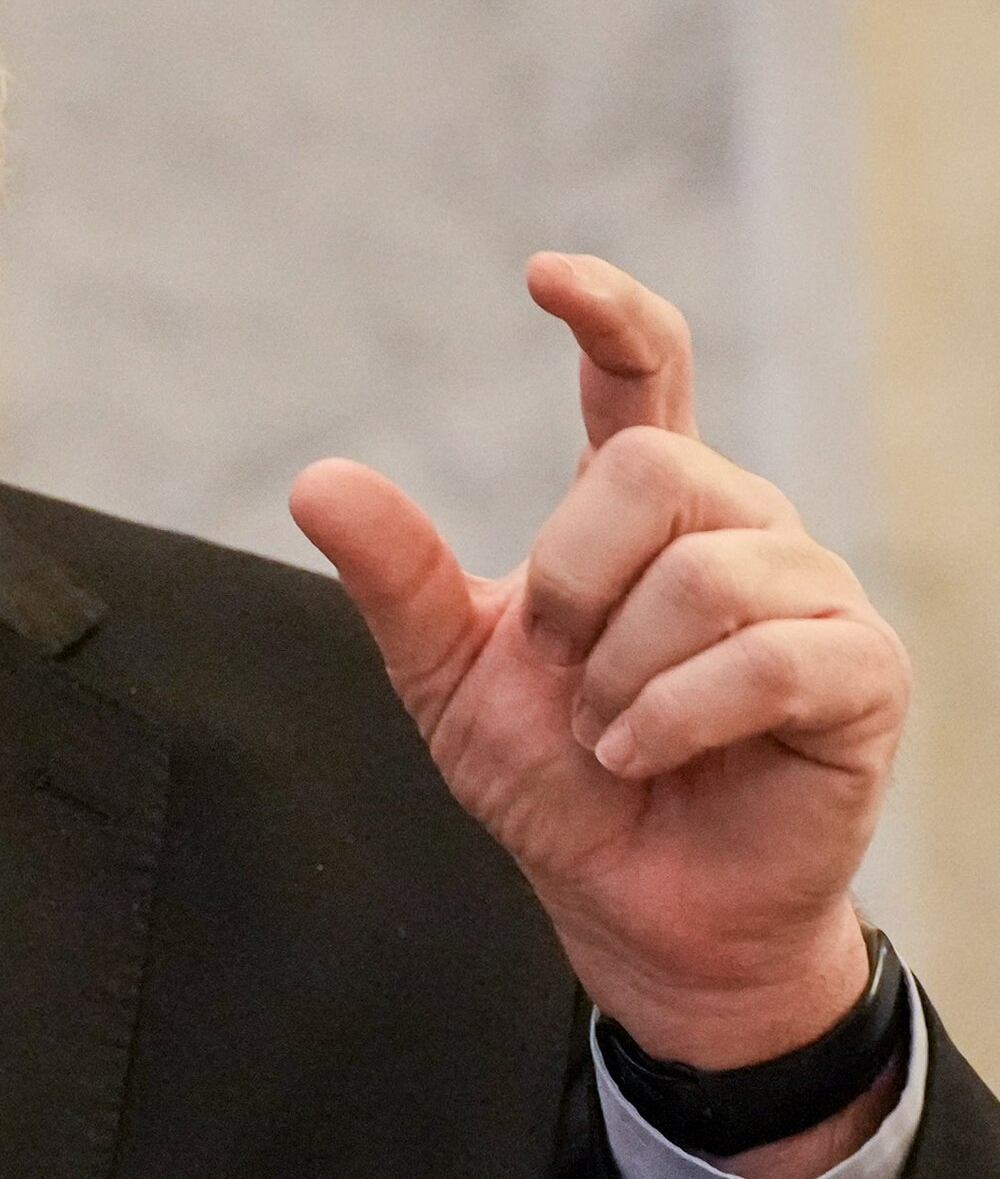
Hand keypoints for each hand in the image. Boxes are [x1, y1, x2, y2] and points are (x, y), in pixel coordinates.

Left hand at [289, 253, 899, 1111]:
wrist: (634, 902)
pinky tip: (643, 755)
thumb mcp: (450, 676)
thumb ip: (396, 578)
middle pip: (653, 470)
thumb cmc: (561, 779)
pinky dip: (677, 716)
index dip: (609, 314)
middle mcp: (738, 525)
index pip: (643, 375)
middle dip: (574, 579)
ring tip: (610, 734)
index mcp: (644, 513)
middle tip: (563, 667)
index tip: (544, 276)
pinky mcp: (861, 671)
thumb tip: (318, 479)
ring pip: (706, 572)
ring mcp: (811, 592)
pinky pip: (768, 658)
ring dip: (621, 674)